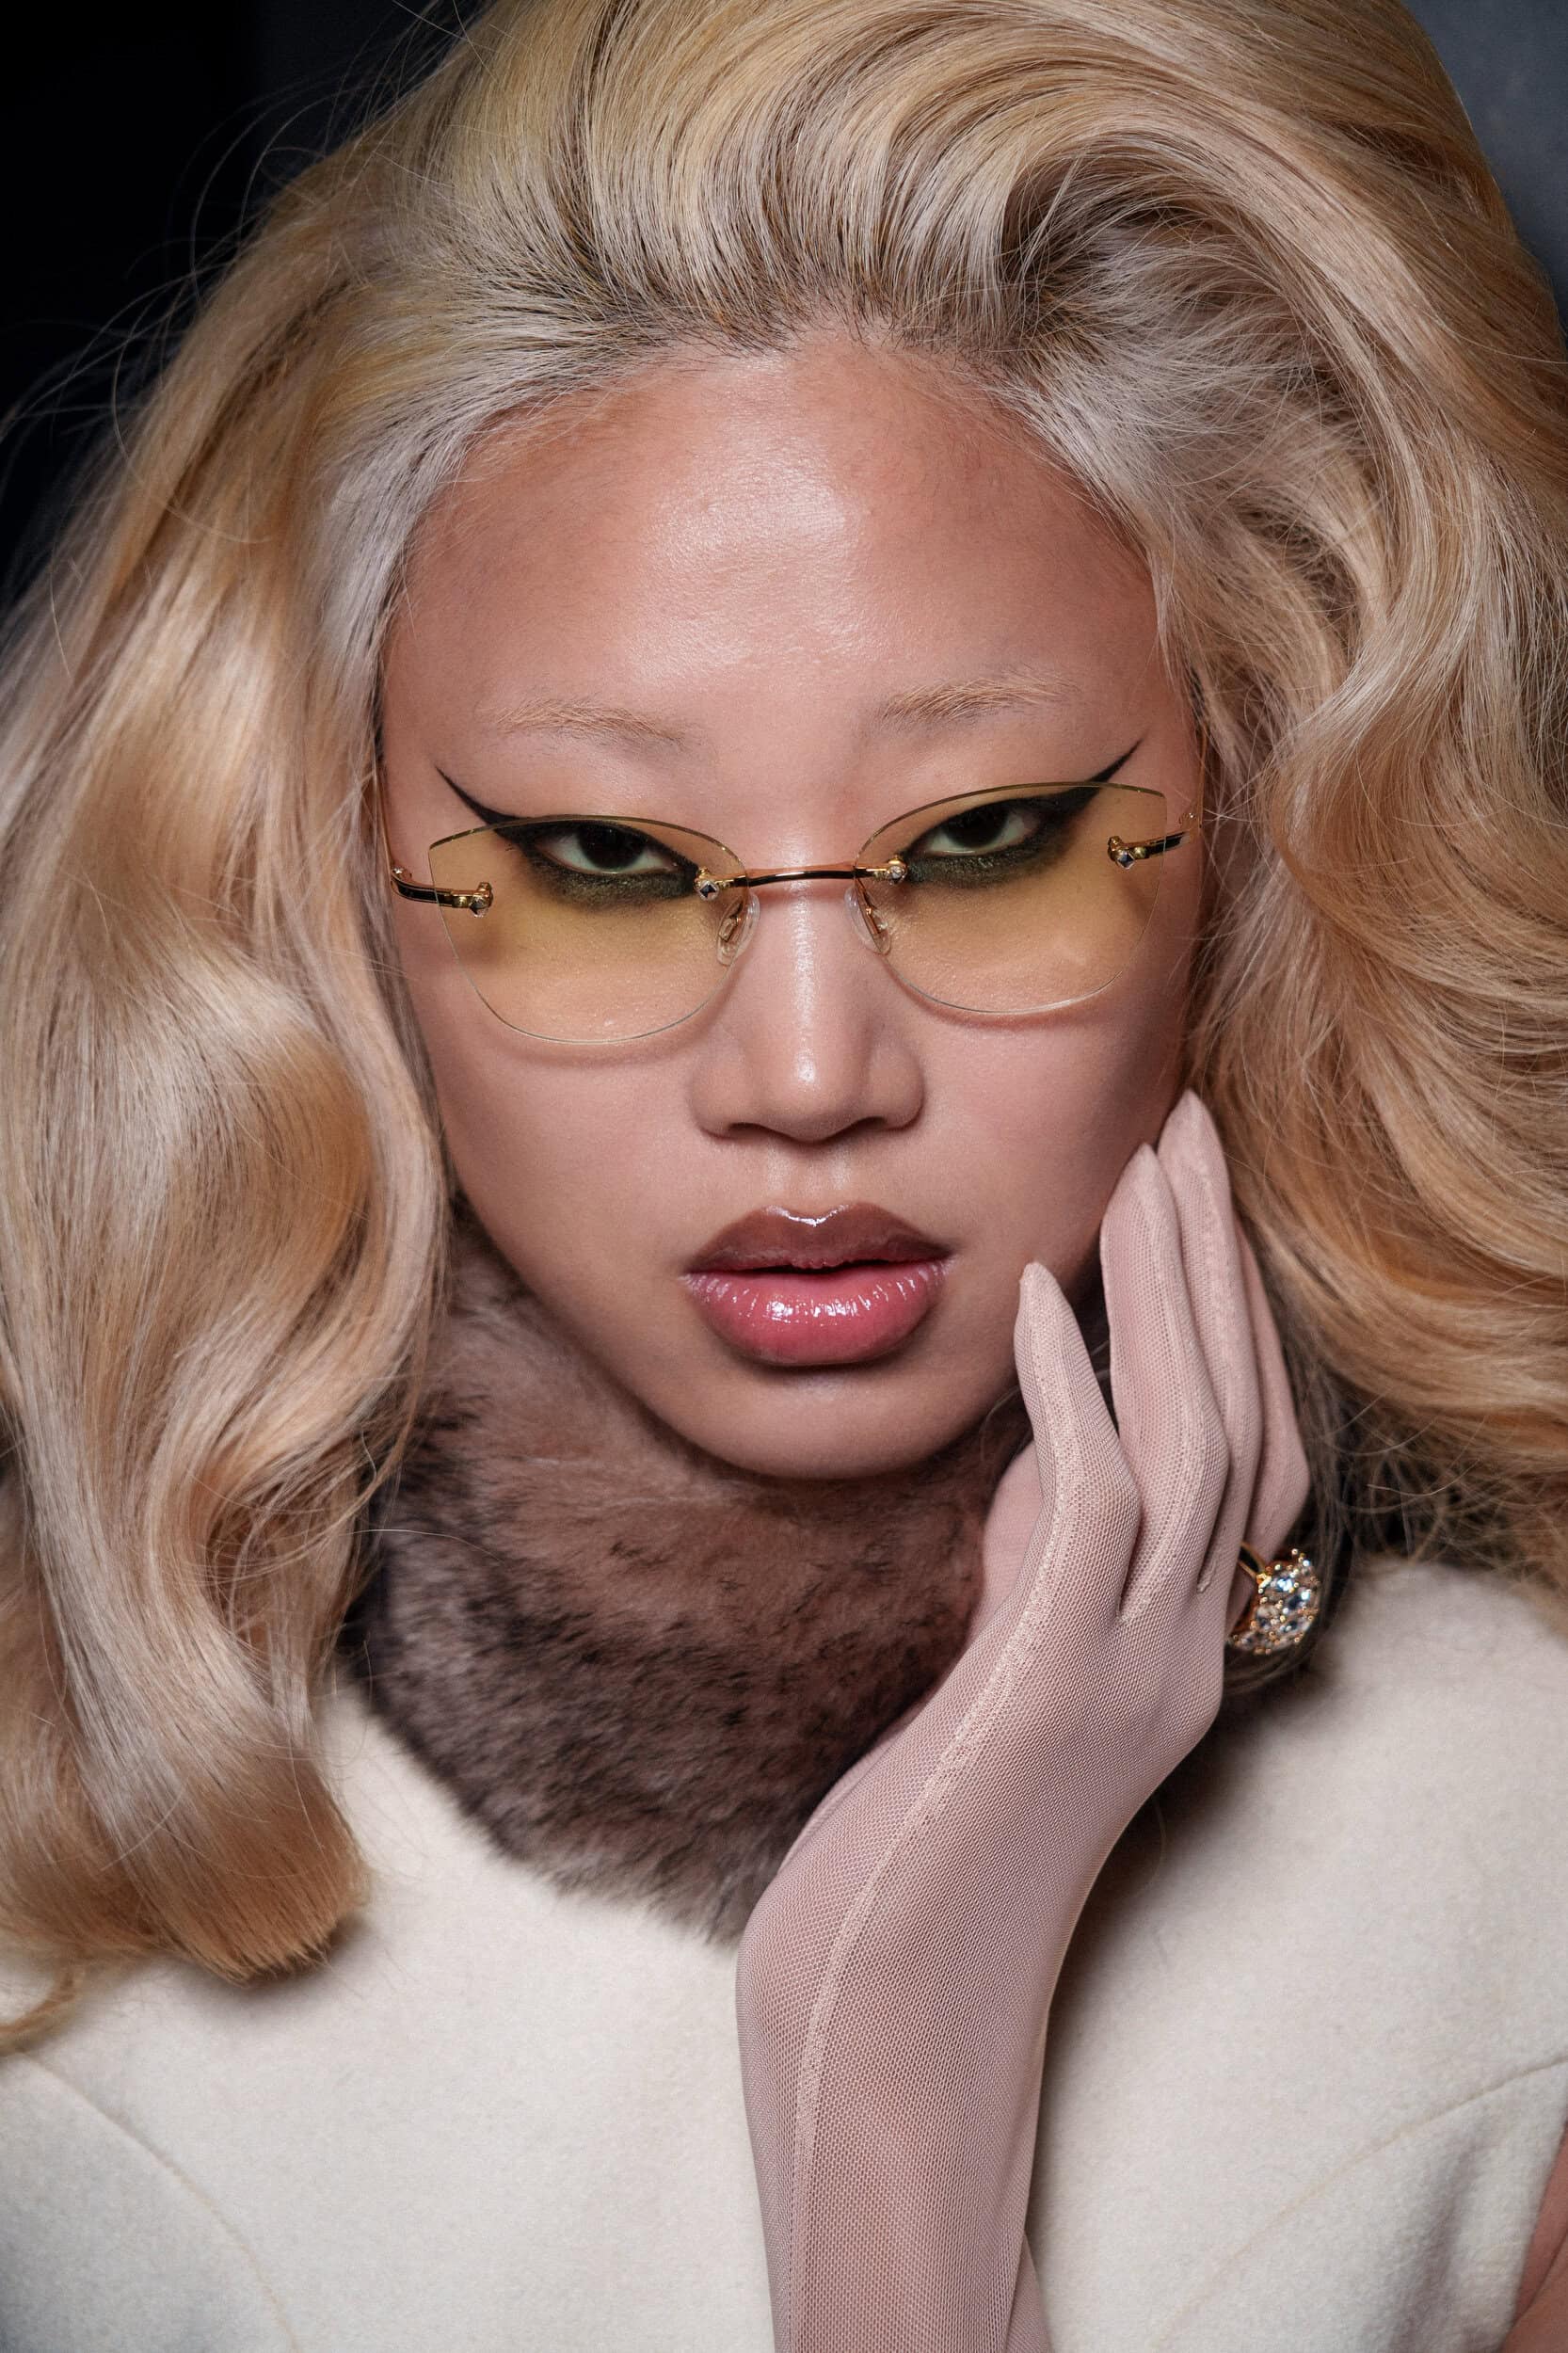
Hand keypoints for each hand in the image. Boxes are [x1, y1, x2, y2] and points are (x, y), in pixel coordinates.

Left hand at [734, 1089, 1311, 2352]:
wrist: (887, 2015)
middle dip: (1214, 1261)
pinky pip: (1091, 1515)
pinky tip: (1038, 1295)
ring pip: (1196, 1445)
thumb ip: (1038, 1564)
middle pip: (1242, 1417)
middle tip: (1184, 1123)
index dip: (1228, 1310)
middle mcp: (1186, 1656)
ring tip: (1139, 1163)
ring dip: (1168, 1292)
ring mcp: (1133, 1679)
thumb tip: (1046, 1439)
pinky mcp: (1050, 1698)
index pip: (1246, 1449)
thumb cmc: (918, 1846)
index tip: (1179, 1187)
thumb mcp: (993, 1671)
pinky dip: (1071, 1389)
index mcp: (1177, 1647)